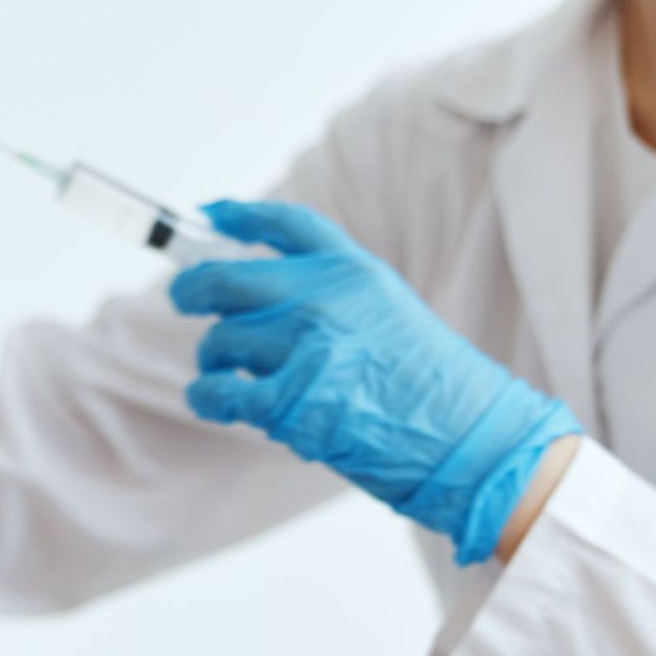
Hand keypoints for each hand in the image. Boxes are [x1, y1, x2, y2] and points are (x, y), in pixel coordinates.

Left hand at [170, 201, 578, 563]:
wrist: (471, 441)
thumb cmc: (431, 386)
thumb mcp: (390, 312)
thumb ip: (332, 293)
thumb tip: (257, 289)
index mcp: (353, 271)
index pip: (284, 226)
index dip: (239, 215)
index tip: (209, 214)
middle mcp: (324, 298)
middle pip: (224, 279)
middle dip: (191, 288)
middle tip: (183, 297)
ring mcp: (307, 348)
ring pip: (220, 341)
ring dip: (212, 358)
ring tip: (221, 372)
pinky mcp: (293, 402)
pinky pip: (221, 392)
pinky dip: (206, 396)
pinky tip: (208, 397)